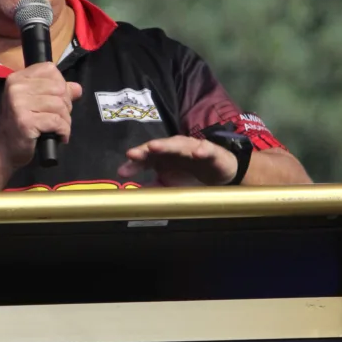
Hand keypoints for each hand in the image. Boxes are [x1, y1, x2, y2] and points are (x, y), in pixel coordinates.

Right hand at [0, 62, 82, 170]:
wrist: (2, 150)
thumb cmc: (18, 126)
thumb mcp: (34, 104)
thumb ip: (55, 93)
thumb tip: (77, 88)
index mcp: (18, 79)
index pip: (49, 69)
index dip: (60, 84)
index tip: (57, 100)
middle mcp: (16, 88)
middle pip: (58, 87)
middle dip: (66, 105)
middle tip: (60, 118)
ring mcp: (19, 104)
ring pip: (59, 105)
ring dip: (66, 120)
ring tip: (60, 129)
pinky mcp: (26, 121)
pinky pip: (56, 121)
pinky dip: (63, 131)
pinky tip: (60, 136)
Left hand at [118, 135, 238, 186]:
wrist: (219, 173)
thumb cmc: (191, 176)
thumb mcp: (169, 185)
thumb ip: (153, 188)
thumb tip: (133, 196)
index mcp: (163, 158)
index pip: (145, 158)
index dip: (134, 164)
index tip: (122, 172)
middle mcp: (175, 149)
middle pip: (158, 148)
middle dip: (144, 150)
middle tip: (132, 154)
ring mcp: (192, 148)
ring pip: (178, 145)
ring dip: (166, 145)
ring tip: (154, 147)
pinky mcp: (211, 151)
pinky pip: (206, 149)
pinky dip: (202, 150)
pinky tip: (197, 153)